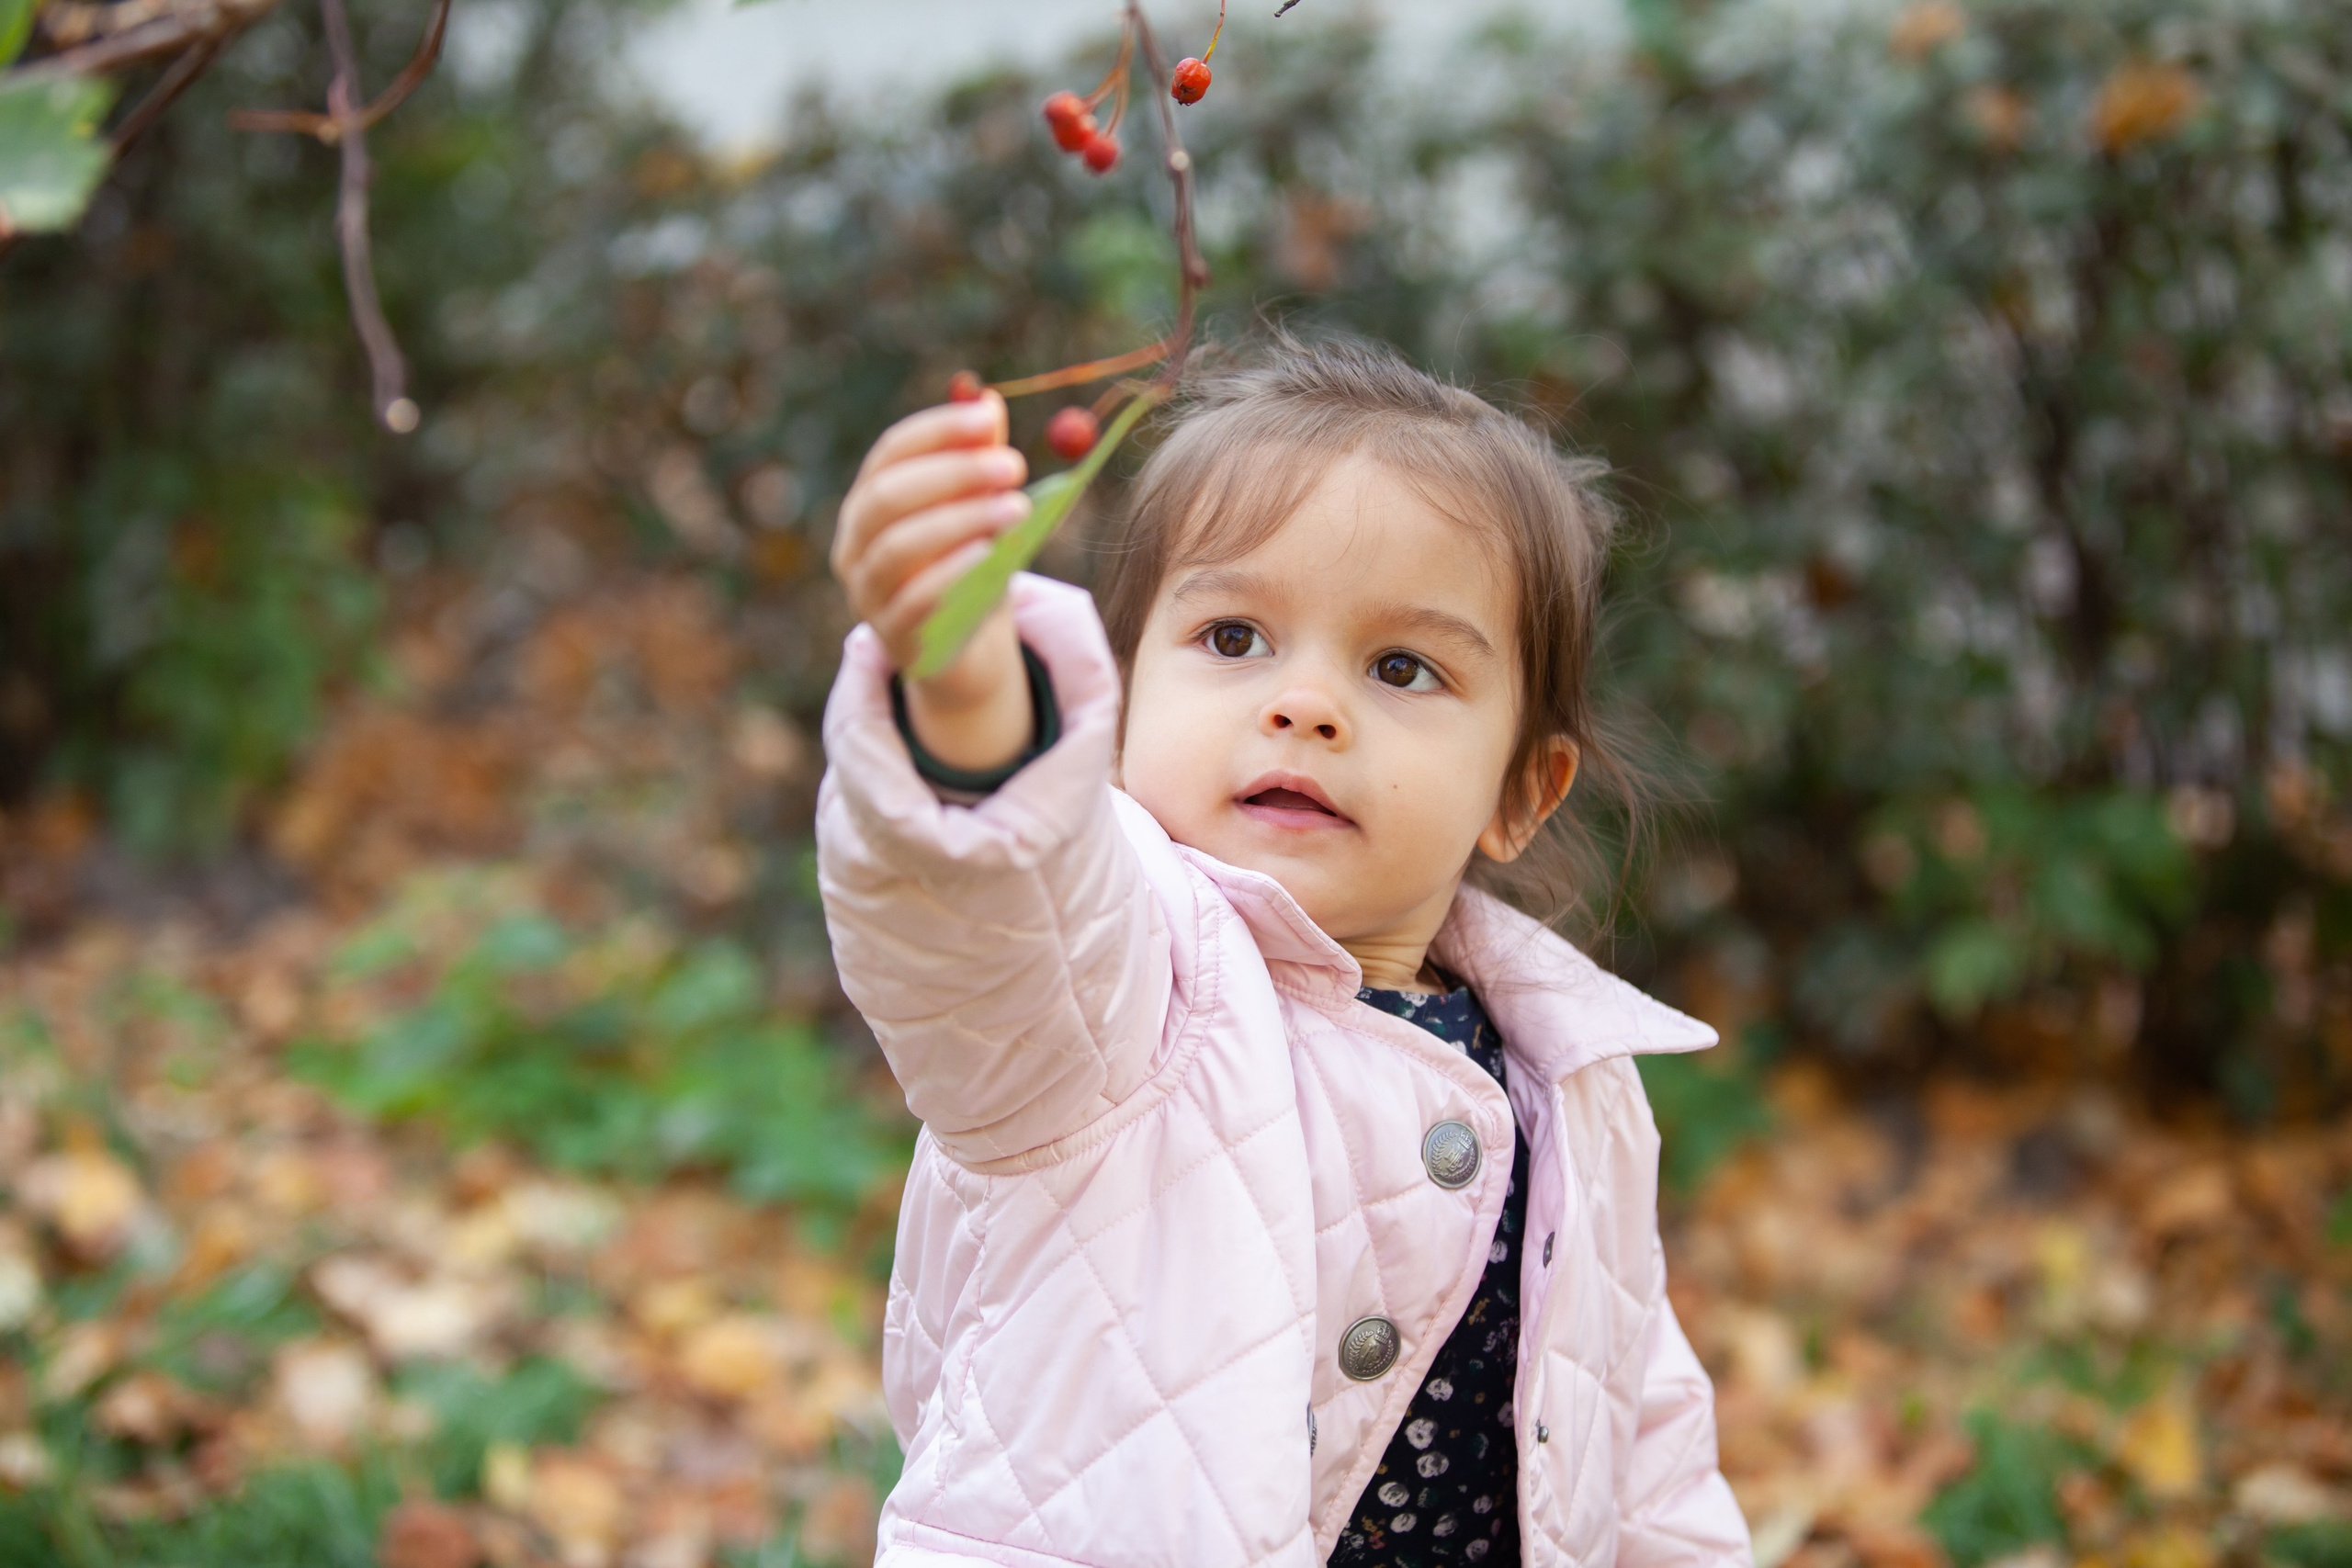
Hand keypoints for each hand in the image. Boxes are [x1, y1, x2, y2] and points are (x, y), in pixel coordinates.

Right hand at [833, 392, 1035, 772]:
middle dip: (952, 475)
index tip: (988, 418)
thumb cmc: (969, 569)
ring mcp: (866, 592)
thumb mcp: (980, 512)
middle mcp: (856, 542)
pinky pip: (912, 601)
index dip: (937, 431)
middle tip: (1013, 465)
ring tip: (1016, 509)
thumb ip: (979, 461)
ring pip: (896, 548)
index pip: (892, 452)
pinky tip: (988, 556)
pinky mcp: (891, 636)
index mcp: (872, 500)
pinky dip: (949, 574)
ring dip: (960, 522)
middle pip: (889, 495)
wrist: (965, 654)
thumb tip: (986, 398)